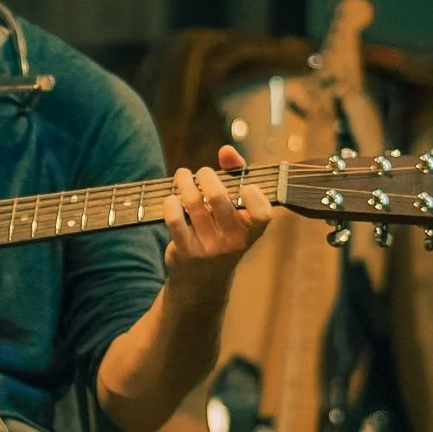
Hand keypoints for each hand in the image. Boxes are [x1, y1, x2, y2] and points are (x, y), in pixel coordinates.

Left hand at [160, 143, 271, 300]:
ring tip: (182, 175)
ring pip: (192, 202)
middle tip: (201, 173)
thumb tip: (226, 151)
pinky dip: (170, 202)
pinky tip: (171, 198)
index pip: (262, 214)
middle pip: (218, 197)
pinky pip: (174, 218)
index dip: (255, 197)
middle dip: (206, 175)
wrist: (202, 281)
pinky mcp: (186, 250)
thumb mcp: (235, 211)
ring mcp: (209, 247)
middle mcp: (233, 241)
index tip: (244, 187)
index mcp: (251, 231)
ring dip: (184, 181)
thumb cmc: (222, 233)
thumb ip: (236, 175)